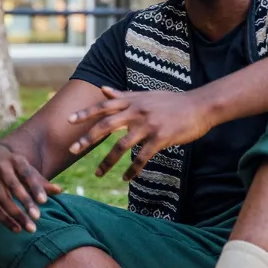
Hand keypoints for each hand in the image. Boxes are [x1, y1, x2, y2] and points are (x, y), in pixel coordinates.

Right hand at [0, 143, 61, 233]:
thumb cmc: (16, 168)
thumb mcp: (28, 170)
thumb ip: (42, 182)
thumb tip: (60, 191)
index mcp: (16, 160)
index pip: (27, 173)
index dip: (35, 187)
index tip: (44, 202)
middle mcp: (1, 167)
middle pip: (13, 186)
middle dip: (25, 203)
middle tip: (37, 218)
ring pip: (2, 199)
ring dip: (16, 215)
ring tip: (29, 228)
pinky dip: (4, 219)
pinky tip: (16, 228)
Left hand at [67, 87, 209, 180]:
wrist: (199, 106)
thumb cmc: (171, 101)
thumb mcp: (145, 95)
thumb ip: (123, 94)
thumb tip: (103, 88)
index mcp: (132, 101)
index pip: (104, 106)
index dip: (85, 113)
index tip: (68, 120)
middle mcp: (137, 111)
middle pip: (106, 125)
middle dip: (87, 138)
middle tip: (72, 149)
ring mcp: (148, 125)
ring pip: (121, 146)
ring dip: (107, 162)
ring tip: (97, 174)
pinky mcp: (160, 138)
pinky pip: (141, 157)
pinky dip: (132, 170)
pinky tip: (126, 178)